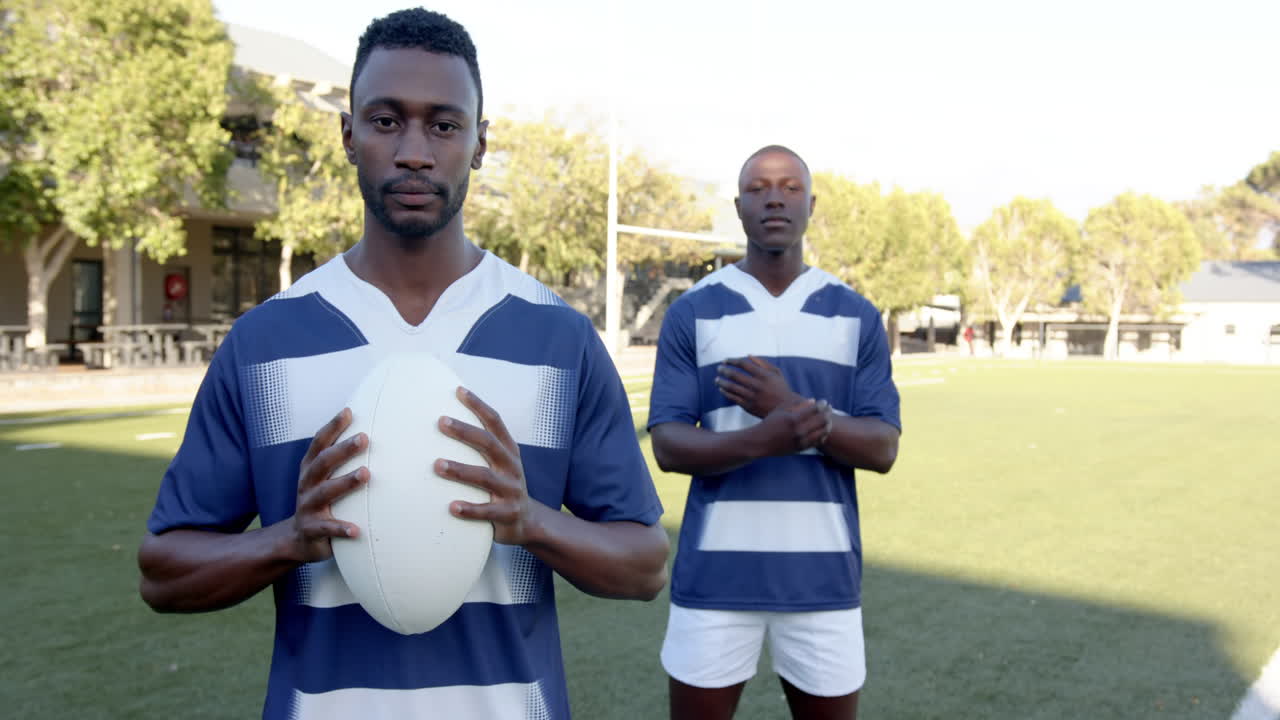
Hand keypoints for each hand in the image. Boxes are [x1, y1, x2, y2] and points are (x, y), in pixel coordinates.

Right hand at [291, 408, 368, 562]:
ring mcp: (307, 507)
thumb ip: (341, 460)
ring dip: (346, 482)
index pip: (320, 443)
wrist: (299, 538)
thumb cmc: (321, 501)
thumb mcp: (326, 479)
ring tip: (366, 473)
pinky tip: (356, 530)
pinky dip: (341, 528)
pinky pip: (326, 528)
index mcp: (311, 469)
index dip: (332, 427)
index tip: (348, 412)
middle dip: (342, 449)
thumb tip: (372, 434)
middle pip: (323, 463)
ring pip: (325, 492)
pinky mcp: (311, 530)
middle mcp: (306, 484)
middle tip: (364, 438)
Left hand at [435, 387, 535, 545]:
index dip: (479, 405)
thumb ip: (481, 447)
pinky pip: (488, 511)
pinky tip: (452, 507)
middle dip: (465, 431)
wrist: (528, 521)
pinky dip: (470, 509)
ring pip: (485, 477)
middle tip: (441, 422)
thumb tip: (446, 424)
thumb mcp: (499, 463)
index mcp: (508, 451)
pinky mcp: (508, 513)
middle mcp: (511, 466)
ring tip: (438, 464)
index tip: (459, 391)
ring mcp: (511, 490)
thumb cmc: (503, 486)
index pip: (495, 422)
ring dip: (461, 470)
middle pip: (488, 444)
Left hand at [716, 355, 803, 417]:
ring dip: (721, 382)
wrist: (786, 410)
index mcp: (764, 375)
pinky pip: (733, 398)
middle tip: (719, 368)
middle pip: (734, 375)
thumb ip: (762, 363)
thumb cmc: (781, 389)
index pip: (743, 364)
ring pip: (731, 387)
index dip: (732, 361)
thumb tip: (747, 355)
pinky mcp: (749, 406)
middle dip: (724, 370)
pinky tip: (721, 389)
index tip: (725, 360)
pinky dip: (725, 392)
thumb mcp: (776, 373)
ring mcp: (752, 397)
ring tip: (716, 379)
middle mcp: (757, 385)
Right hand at [752, 397, 833, 455]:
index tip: (824, 401)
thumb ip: (796, 403)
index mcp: (793, 419)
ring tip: (828, 418)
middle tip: (829, 408)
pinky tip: (823, 429)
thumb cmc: (769, 423)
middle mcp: (799, 431)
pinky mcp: (801, 448)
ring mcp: (801, 441)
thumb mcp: (780, 410)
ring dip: (828, 423)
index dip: (822, 404)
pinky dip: (823, 434)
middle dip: (828, 412)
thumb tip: (813, 400)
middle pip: (822, 420)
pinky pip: (818, 441)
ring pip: (823, 431)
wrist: (761, 442)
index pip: (815, 409)